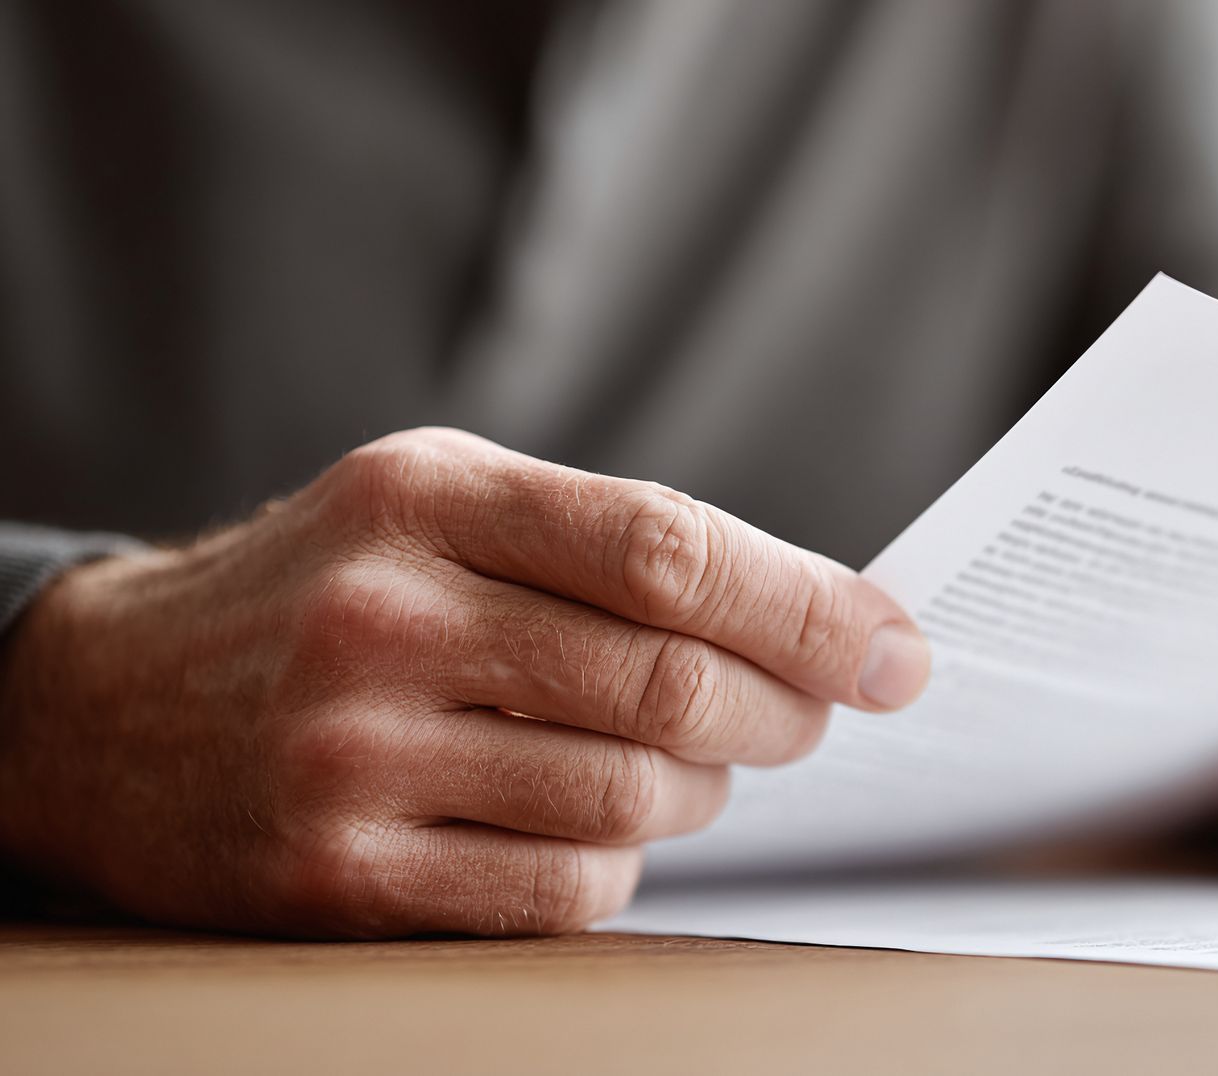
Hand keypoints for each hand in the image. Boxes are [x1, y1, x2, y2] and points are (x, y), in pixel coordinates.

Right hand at [0, 428, 928, 935]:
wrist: (102, 705)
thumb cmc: (320, 594)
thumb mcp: (433, 504)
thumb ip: (606, 541)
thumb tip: (819, 616)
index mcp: (426, 497)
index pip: (666, 550)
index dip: (809, 605)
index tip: (894, 647)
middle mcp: (383, 618)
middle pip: (671, 684)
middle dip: (785, 710)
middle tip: (813, 714)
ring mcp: (352, 756)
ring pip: (632, 800)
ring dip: (704, 793)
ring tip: (693, 767)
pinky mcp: (338, 878)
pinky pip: (564, 892)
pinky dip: (619, 865)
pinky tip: (599, 828)